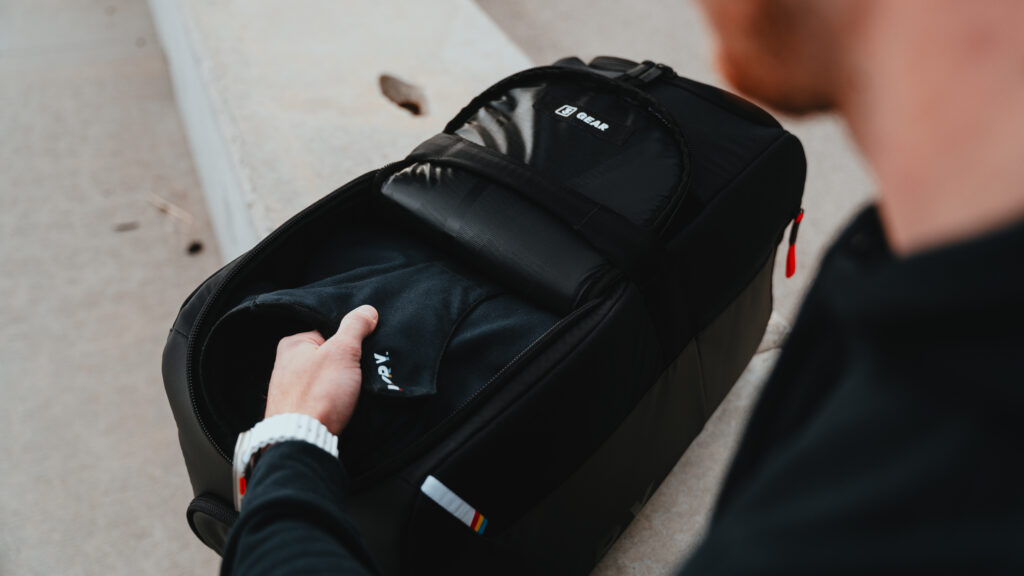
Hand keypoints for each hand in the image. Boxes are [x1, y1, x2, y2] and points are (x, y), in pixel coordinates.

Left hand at [264, 305, 378, 434]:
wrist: (301, 441)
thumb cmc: (317, 394)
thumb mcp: (342, 351)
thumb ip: (354, 327)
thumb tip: (366, 310)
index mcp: (292, 344)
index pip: (329, 332)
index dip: (349, 341)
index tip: (360, 351)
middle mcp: (286, 365)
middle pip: (328, 356)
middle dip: (345, 364)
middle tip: (358, 373)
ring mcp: (290, 390)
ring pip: (326, 379)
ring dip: (340, 385)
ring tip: (350, 392)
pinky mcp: (297, 411)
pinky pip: (322, 398)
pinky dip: (333, 401)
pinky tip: (341, 407)